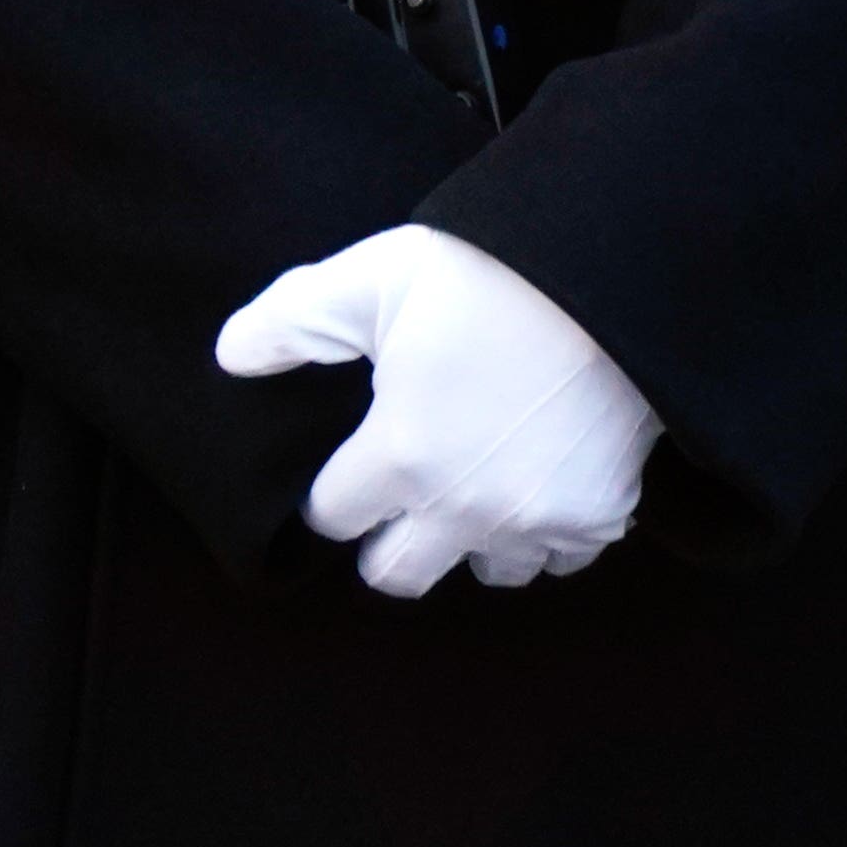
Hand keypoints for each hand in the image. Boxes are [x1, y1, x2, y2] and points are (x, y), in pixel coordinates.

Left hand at [216, 223, 660, 596]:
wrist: (616, 273)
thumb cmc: (489, 271)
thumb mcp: (374, 277)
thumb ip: (293, 320)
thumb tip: (230, 357)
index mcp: (399, 456)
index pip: (333, 517)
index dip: (332, 492)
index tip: (348, 465)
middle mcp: (462, 506)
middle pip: (398, 575)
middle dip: (389, 542)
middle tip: (402, 493)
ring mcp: (534, 518)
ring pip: (486, 571)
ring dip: (473, 540)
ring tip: (476, 486)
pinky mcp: (598, 514)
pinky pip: (561, 557)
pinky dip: (549, 532)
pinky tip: (541, 482)